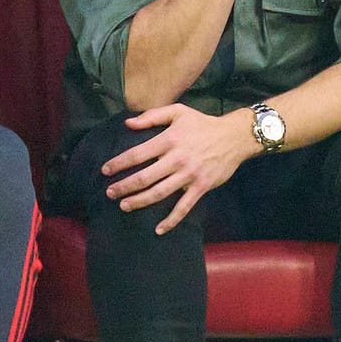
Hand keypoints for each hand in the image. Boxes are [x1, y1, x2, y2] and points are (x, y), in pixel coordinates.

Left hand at [102, 105, 258, 233]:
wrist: (235, 137)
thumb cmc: (204, 124)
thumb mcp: (179, 112)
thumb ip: (152, 116)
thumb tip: (128, 123)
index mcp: (169, 140)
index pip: (137, 154)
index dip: (118, 163)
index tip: (105, 171)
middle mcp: (177, 159)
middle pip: (144, 177)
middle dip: (123, 186)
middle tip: (110, 192)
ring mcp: (189, 175)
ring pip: (159, 193)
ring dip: (139, 201)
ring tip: (124, 205)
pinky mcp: (201, 186)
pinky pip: (184, 206)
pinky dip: (171, 220)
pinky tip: (159, 229)